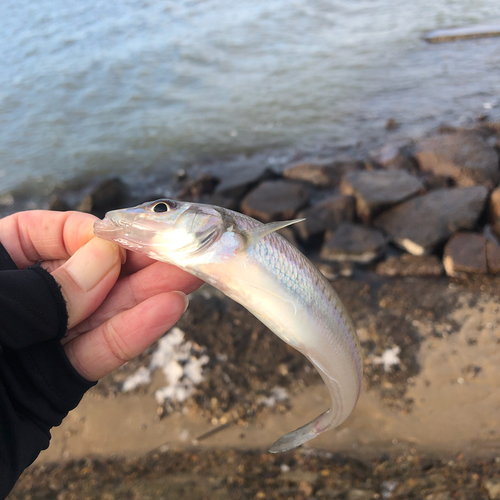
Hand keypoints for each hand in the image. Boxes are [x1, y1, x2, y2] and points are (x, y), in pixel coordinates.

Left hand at [0, 210, 201, 380]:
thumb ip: (31, 294)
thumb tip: (102, 261)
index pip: (36, 235)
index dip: (84, 233)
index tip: (122, 238)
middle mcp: (13, 307)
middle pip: (81, 273)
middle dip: (131, 263)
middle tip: (179, 253)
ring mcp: (36, 347)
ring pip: (98, 314)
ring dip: (145, 295)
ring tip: (187, 278)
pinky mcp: (55, 386)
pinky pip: (97, 354)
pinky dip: (133, 334)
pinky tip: (166, 312)